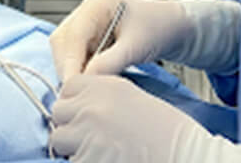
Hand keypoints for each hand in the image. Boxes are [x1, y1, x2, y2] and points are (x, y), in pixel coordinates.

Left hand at [49, 75, 214, 162]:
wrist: (181, 154)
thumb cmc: (166, 132)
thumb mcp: (134, 100)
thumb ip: (104, 98)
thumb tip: (78, 108)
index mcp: (108, 85)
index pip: (69, 86)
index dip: (74, 102)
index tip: (81, 113)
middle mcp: (93, 105)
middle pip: (58, 112)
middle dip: (68, 125)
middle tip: (87, 138)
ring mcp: (86, 134)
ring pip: (58, 140)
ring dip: (72, 148)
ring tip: (98, 152)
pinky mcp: (85, 160)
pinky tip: (105, 161)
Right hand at [50, 0, 192, 82]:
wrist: (173, 27)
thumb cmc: (159, 27)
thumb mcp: (135, 47)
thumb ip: (109, 63)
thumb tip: (84, 80)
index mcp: (98, 3)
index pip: (73, 35)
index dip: (70, 63)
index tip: (71, 86)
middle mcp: (89, 10)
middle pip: (64, 42)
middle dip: (70, 67)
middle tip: (78, 90)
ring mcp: (89, 23)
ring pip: (67, 51)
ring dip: (74, 69)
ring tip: (90, 84)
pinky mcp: (92, 37)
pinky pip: (77, 56)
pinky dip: (82, 69)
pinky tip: (95, 78)